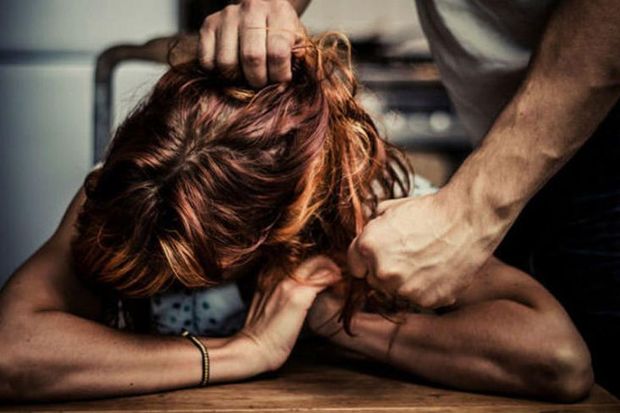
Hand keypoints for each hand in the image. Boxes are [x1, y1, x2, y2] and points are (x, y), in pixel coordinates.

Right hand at [199, 0, 301, 86]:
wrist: (261, 11)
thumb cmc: (280, 33)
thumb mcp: (296, 41)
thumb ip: (295, 61)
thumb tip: (282, 88)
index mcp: (279, 12)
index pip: (277, 53)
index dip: (279, 75)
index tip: (280, 80)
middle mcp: (251, 9)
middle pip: (251, 58)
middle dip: (258, 80)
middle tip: (262, 81)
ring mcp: (227, 16)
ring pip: (226, 62)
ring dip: (237, 78)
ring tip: (246, 75)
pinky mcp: (208, 25)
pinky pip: (207, 61)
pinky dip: (217, 73)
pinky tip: (231, 68)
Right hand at [234, 255, 340, 371]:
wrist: (253, 349)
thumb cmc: (262, 334)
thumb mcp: (267, 305)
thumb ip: (280, 293)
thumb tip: (300, 294)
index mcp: (268, 274)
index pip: (297, 258)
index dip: (316, 265)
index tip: (327, 273)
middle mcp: (277, 272)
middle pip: (310, 256)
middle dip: (328, 263)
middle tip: (339, 274)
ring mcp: (288, 283)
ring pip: (319, 262)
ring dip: (334, 270)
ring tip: (342, 280)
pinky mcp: (299, 295)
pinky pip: (324, 278)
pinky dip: (335, 280)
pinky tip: (340, 287)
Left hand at [347, 188, 495, 308]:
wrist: (467, 219)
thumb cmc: (430, 211)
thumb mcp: (390, 209)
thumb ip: (371, 229)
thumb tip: (363, 238)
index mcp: (368, 247)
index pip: (354, 266)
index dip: (366, 259)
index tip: (379, 256)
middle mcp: (382, 272)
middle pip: (374, 281)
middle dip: (386, 270)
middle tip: (409, 254)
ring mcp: (405, 289)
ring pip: (398, 291)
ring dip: (407, 281)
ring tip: (427, 260)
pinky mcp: (428, 300)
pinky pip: (420, 299)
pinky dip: (428, 288)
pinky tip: (438, 269)